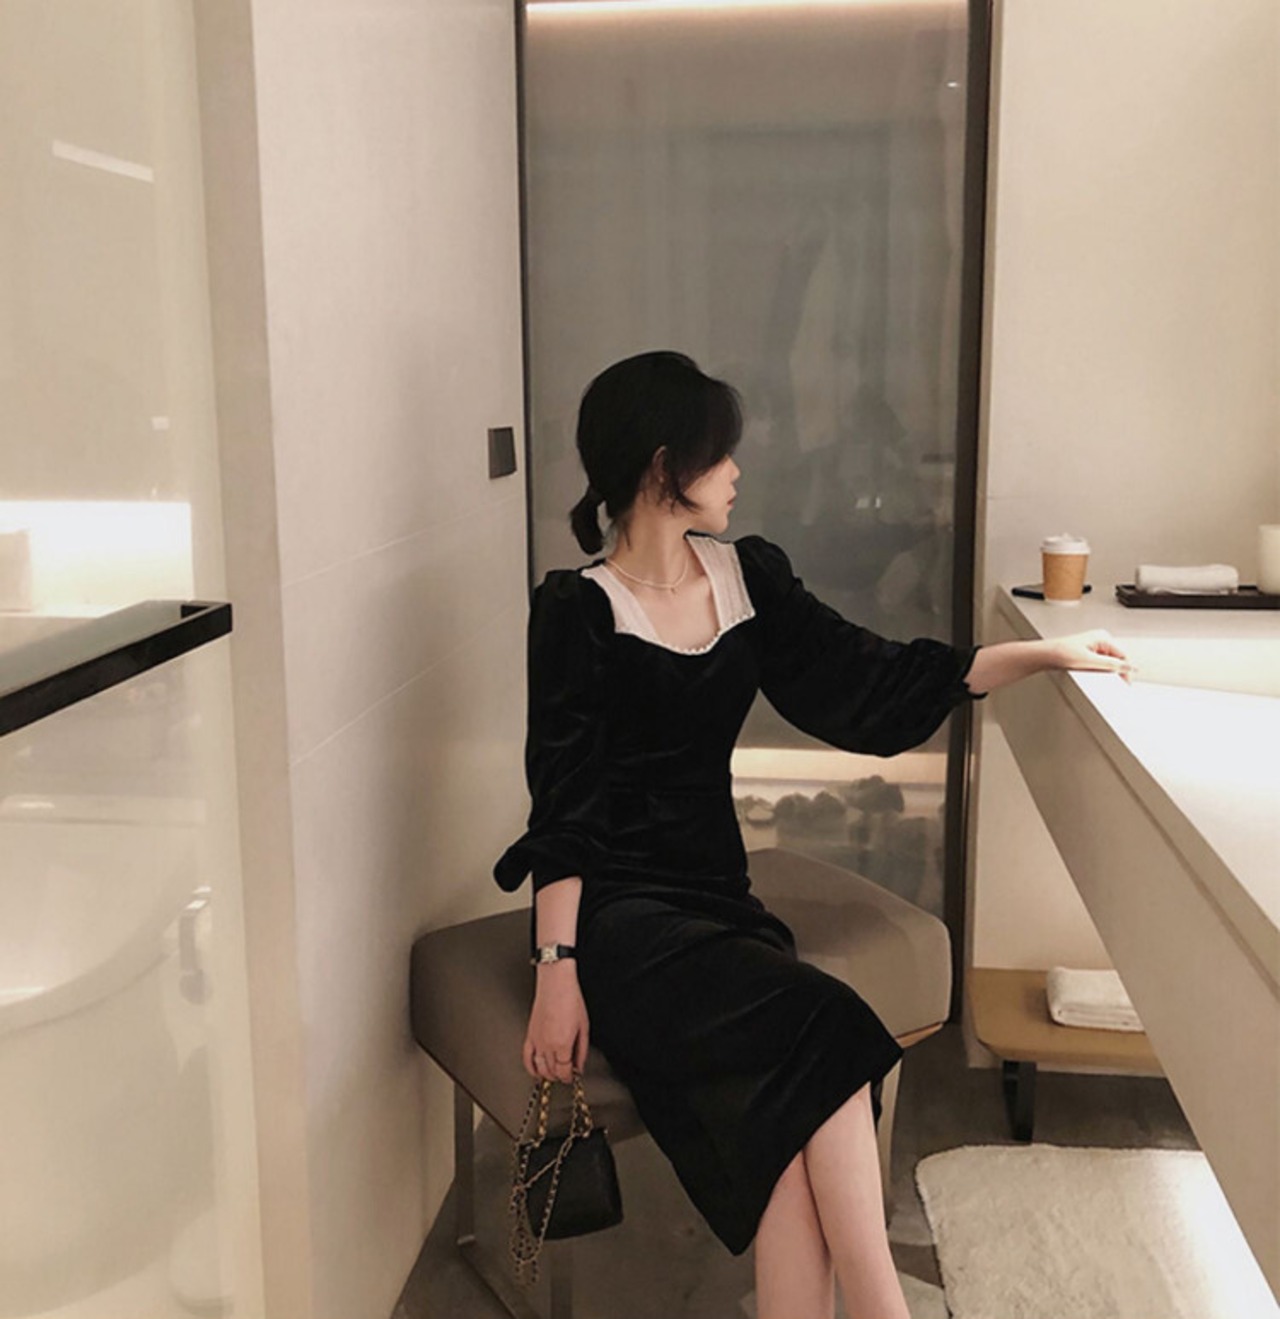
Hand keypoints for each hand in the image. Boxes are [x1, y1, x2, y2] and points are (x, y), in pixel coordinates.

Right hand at [523, 963, 589, 1083]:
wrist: (555, 983)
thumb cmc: (570, 999)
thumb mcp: (584, 1026)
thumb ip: (581, 1050)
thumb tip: (579, 1065)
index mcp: (562, 1043)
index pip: (564, 1070)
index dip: (569, 1076)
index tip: (573, 1076)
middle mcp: (547, 1044)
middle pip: (552, 1070)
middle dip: (560, 1076)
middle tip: (567, 1074)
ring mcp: (536, 1040)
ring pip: (539, 1067)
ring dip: (547, 1074)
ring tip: (555, 1074)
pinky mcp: (529, 1034)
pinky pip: (526, 1057)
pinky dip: (530, 1067)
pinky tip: (536, 1071)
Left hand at [1049, 629, 1135, 683]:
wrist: (1046, 655)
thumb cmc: (1061, 653)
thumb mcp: (1090, 661)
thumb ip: (1111, 665)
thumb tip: (1129, 667)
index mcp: (1103, 637)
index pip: (1123, 655)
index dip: (1126, 670)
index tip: (1126, 682)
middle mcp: (1100, 638)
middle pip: (1117, 658)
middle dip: (1117, 670)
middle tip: (1118, 684)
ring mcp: (1094, 645)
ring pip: (1109, 661)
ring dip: (1108, 670)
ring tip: (1101, 677)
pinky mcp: (1088, 651)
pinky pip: (1101, 662)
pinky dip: (1100, 669)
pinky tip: (1094, 674)